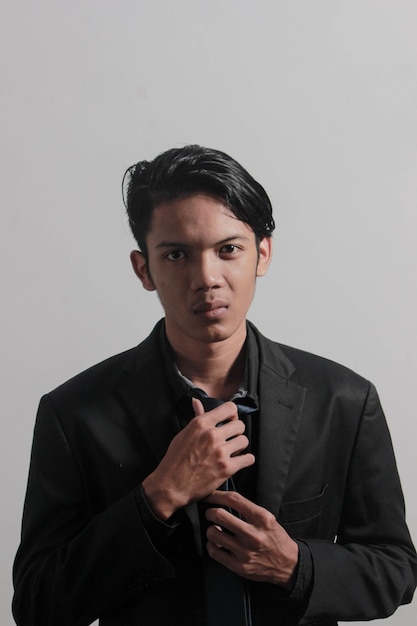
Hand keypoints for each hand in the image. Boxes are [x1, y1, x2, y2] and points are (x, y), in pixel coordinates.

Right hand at [142, 399, 254, 519]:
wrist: (171, 485)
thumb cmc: (175, 459)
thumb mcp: (184, 433)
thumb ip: (196, 417)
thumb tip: (196, 401)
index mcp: (201, 423)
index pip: (230, 408)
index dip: (232, 414)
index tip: (229, 421)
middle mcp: (212, 435)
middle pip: (240, 425)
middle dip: (236, 432)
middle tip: (229, 439)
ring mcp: (220, 452)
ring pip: (244, 441)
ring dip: (239, 446)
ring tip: (231, 451)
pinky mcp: (226, 468)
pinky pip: (248, 458)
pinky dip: (245, 460)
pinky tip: (237, 461)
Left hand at [204, 490, 298, 588]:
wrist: (288, 564)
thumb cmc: (275, 538)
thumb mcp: (267, 518)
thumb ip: (248, 509)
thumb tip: (223, 500)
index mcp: (262, 518)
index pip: (233, 499)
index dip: (217, 495)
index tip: (209, 495)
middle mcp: (253, 534)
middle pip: (219, 515)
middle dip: (210, 512)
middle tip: (209, 513)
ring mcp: (245, 552)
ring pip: (213, 534)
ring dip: (210, 529)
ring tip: (215, 529)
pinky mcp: (239, 566)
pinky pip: (214, 552)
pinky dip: (211, 545)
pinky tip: (217, 543)